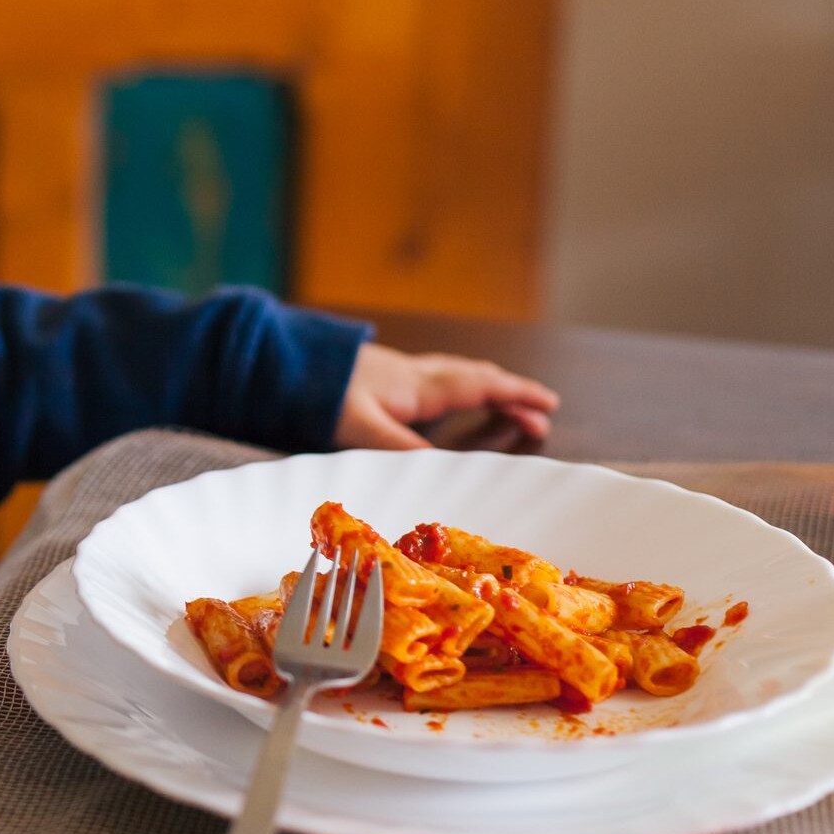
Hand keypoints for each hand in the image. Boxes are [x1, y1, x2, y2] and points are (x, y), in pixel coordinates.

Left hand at [333, 343, 559, 450]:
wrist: (284, 365)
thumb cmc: (319, 395)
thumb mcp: (361, 428)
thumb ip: (402, 447)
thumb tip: (443, 467)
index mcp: (418, 386)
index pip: (479, 387)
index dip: (516, 395)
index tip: (549, 404)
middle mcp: (416, 375)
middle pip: (475, 377)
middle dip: (511, 393)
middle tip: (542, 412)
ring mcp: (401, 372)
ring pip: (458, 374)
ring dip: (488, 387)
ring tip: (510, 403)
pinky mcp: (385, 376)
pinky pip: (438, 377)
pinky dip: (461, 385)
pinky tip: (453, 396)